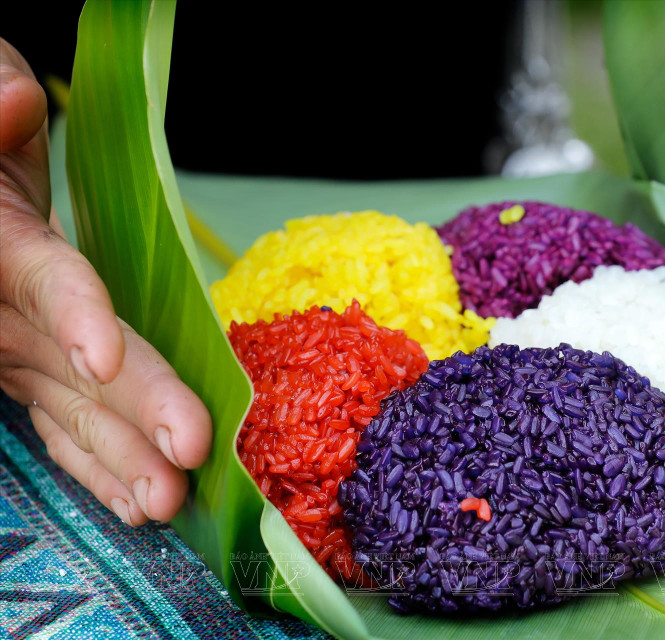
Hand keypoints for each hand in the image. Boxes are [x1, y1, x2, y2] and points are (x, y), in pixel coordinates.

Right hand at [0, 39, 210, 525]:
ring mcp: (19, 350)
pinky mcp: (35, 372)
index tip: (101, 359)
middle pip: (71, 364)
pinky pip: (66, 424)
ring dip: (119, 459)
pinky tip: (137, 502)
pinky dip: (98, 464)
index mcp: (5, 242)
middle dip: (127, 414)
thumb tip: (16, 101)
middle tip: (181, 464)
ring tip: (169, 504)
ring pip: (73, 409)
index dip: (74, 317)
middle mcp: (6, 310)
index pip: (45, 279)